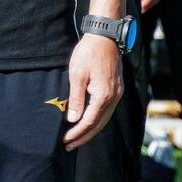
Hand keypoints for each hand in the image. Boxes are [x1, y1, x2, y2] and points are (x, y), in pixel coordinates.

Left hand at [62, 32, 122, 150]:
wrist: (105, 36)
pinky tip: (88, 122)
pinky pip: (107, 110)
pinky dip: (97, 120)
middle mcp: (113, 98)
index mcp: (103, 95)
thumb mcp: (77, 74)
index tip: (64, 140)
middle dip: (84, 137)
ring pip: (104, 119)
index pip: (89, 121)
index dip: (76, 133)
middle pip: (99, 124)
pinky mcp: (116, 89)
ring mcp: (117, 94)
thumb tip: (73, 119)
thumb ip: (76, 98)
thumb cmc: (89, 52)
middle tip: (69, 146)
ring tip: (77, 138)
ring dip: (91, 130)